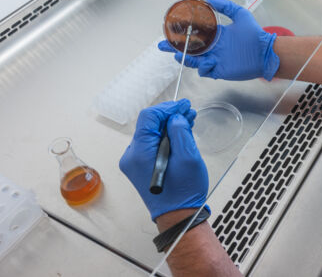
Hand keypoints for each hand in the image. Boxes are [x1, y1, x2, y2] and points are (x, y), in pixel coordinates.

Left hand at [119, 100, 208, 220]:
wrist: (178, 216)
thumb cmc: (183, 192)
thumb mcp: (188, 157)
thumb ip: (180, 132)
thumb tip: (174, 118)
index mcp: (140, 153)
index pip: (149, 117)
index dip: (168, 108)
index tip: (184, 105)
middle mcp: (132, 156)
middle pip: (148, 124)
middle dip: (169, 115)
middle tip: (189, 112)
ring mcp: (134, 161)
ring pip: (151, 133)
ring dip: (168, 125)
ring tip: (188, 120)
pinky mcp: (140, 166)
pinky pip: (151, 143)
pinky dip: (165, 136)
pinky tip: (179, 134)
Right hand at [158, 0, 279, 80]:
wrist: (265, 51)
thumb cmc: (255, 34)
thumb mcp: (240, 14)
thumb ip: (225, 6)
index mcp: (216, 35)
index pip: (195, 34)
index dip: (183, 32)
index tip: (172, 28)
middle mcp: (213, 48)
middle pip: (189, 48)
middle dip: (174, 47)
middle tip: (163, 45)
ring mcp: (215, 59)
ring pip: (194, 60)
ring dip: (185, 58)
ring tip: (177, 54)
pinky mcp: (219, 70)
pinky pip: (205, 71)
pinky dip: (202, 67)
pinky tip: (204, 62)